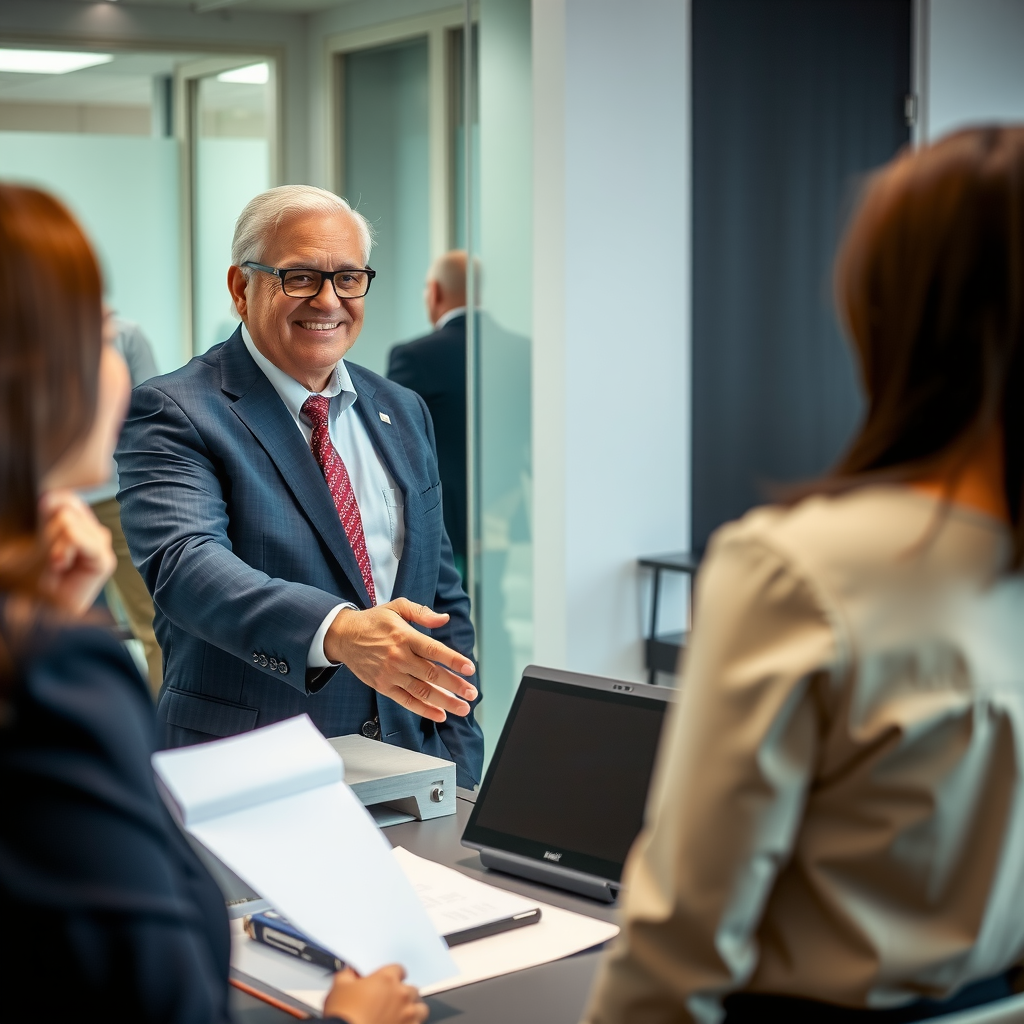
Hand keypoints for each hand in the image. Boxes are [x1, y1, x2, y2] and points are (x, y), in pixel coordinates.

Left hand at [35, 490, 115, 615]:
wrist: (38, 609)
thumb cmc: (32, 575)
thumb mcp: (40, 532)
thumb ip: (53, 509)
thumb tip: (56, 497)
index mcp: (80, 522)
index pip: (67, 498)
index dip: (48, 512)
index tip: (42, 539)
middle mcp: (95, 532)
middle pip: (68, 507)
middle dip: (49, 530)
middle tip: (49, 557)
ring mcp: (102, 545)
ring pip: (69, 521)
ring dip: (53, 544)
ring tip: (55, 565)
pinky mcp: (104, 561)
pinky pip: (77, 537)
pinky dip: (62, 551)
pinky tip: (61, 566)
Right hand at [323, 598, 476, 721]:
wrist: (343, 636)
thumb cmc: (373, 621)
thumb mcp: (397, 607)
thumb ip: (422, 613)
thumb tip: (444, 619)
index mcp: (404, 636)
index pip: (434, 650)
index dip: (453, 660)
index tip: (470, 668)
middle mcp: (398, 657)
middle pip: (431, 674)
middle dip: (455, 685)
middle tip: (472, 693)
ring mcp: (390, 674)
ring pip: (422, 691)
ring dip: (444, 701)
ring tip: (462, 708)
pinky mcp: (383, 686)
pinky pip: (406, 701)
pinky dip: (424, 710)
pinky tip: (440, 714)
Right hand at [323, 965, 427, 1023]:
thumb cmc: (343, 1014)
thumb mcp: (338, 987)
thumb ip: (347, 975)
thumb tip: (349, 972)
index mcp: (386, 979)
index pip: (399, 969)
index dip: (393, 975)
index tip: (388, 982)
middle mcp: (401, 995)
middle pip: (412, 989)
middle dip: (403, 994)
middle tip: (392, 1002)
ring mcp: (408, 1015)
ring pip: (420, 1008)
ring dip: (413, 1010)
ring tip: (402, 1015)